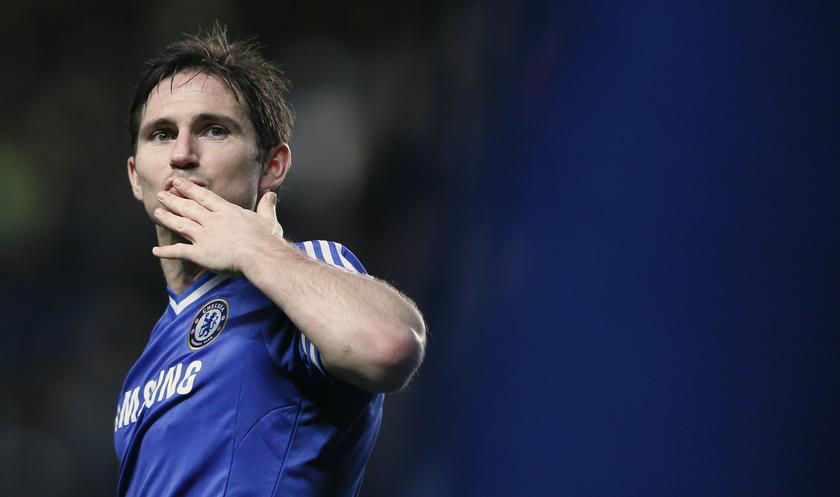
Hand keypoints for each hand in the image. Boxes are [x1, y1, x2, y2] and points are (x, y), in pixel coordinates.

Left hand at [152, 178, 285, 273]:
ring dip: (168, 218)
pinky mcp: (200, 253)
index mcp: (228, 211)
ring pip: (181, 224)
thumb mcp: (269, 220)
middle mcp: (213, 220)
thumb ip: (267, 207)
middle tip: (161, 194)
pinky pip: (179, 252)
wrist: (260, 255)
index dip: (190, 189)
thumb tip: (271, 195)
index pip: (205, 197)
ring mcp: (205, 236)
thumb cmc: (267, 240)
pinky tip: (155, 250)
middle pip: (189, 208)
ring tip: (156, 212)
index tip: (178, 183)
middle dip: (174, 200)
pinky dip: (166, 251)